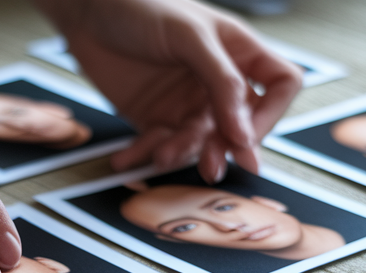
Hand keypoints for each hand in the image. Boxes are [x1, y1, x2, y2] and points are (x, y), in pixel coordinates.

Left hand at [35, 0, 301, 180]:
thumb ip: (221, 81)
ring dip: (182, 153)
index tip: (246, 135)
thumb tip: (244, 133)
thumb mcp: (189, 37)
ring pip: (199, 142)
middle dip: (224, 146)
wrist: (86, 9)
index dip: (270, 114)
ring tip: (160, 155)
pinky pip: (158, 145)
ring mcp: (186, 102)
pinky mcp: (154, 118)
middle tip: (211, 165)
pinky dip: (142, 155)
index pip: (280, 87)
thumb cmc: (141, 6)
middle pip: (240, 125)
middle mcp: (217, 81)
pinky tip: (126, 159)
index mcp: (238, 51)